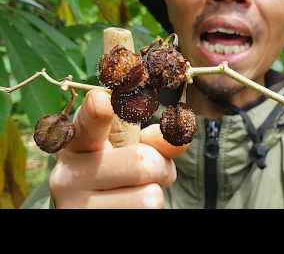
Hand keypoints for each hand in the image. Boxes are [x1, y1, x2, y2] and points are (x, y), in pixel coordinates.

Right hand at [49, 89, 187, 208]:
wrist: (101, 211)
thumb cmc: (118, 177)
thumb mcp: (133, 152)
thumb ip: (156, 142)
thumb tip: (178, 140)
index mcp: (77, 144)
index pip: (86, 124)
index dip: (96, 112)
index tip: (102, 100)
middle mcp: (67, 174)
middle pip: (141, 161)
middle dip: (161, 168)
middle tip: (153, 174)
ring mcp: (74, 205)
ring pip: (149, 195)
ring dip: (155, 194)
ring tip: (138, 194)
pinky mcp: (88, 222)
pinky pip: (145, 211)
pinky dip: (150, 211)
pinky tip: (128, 207)